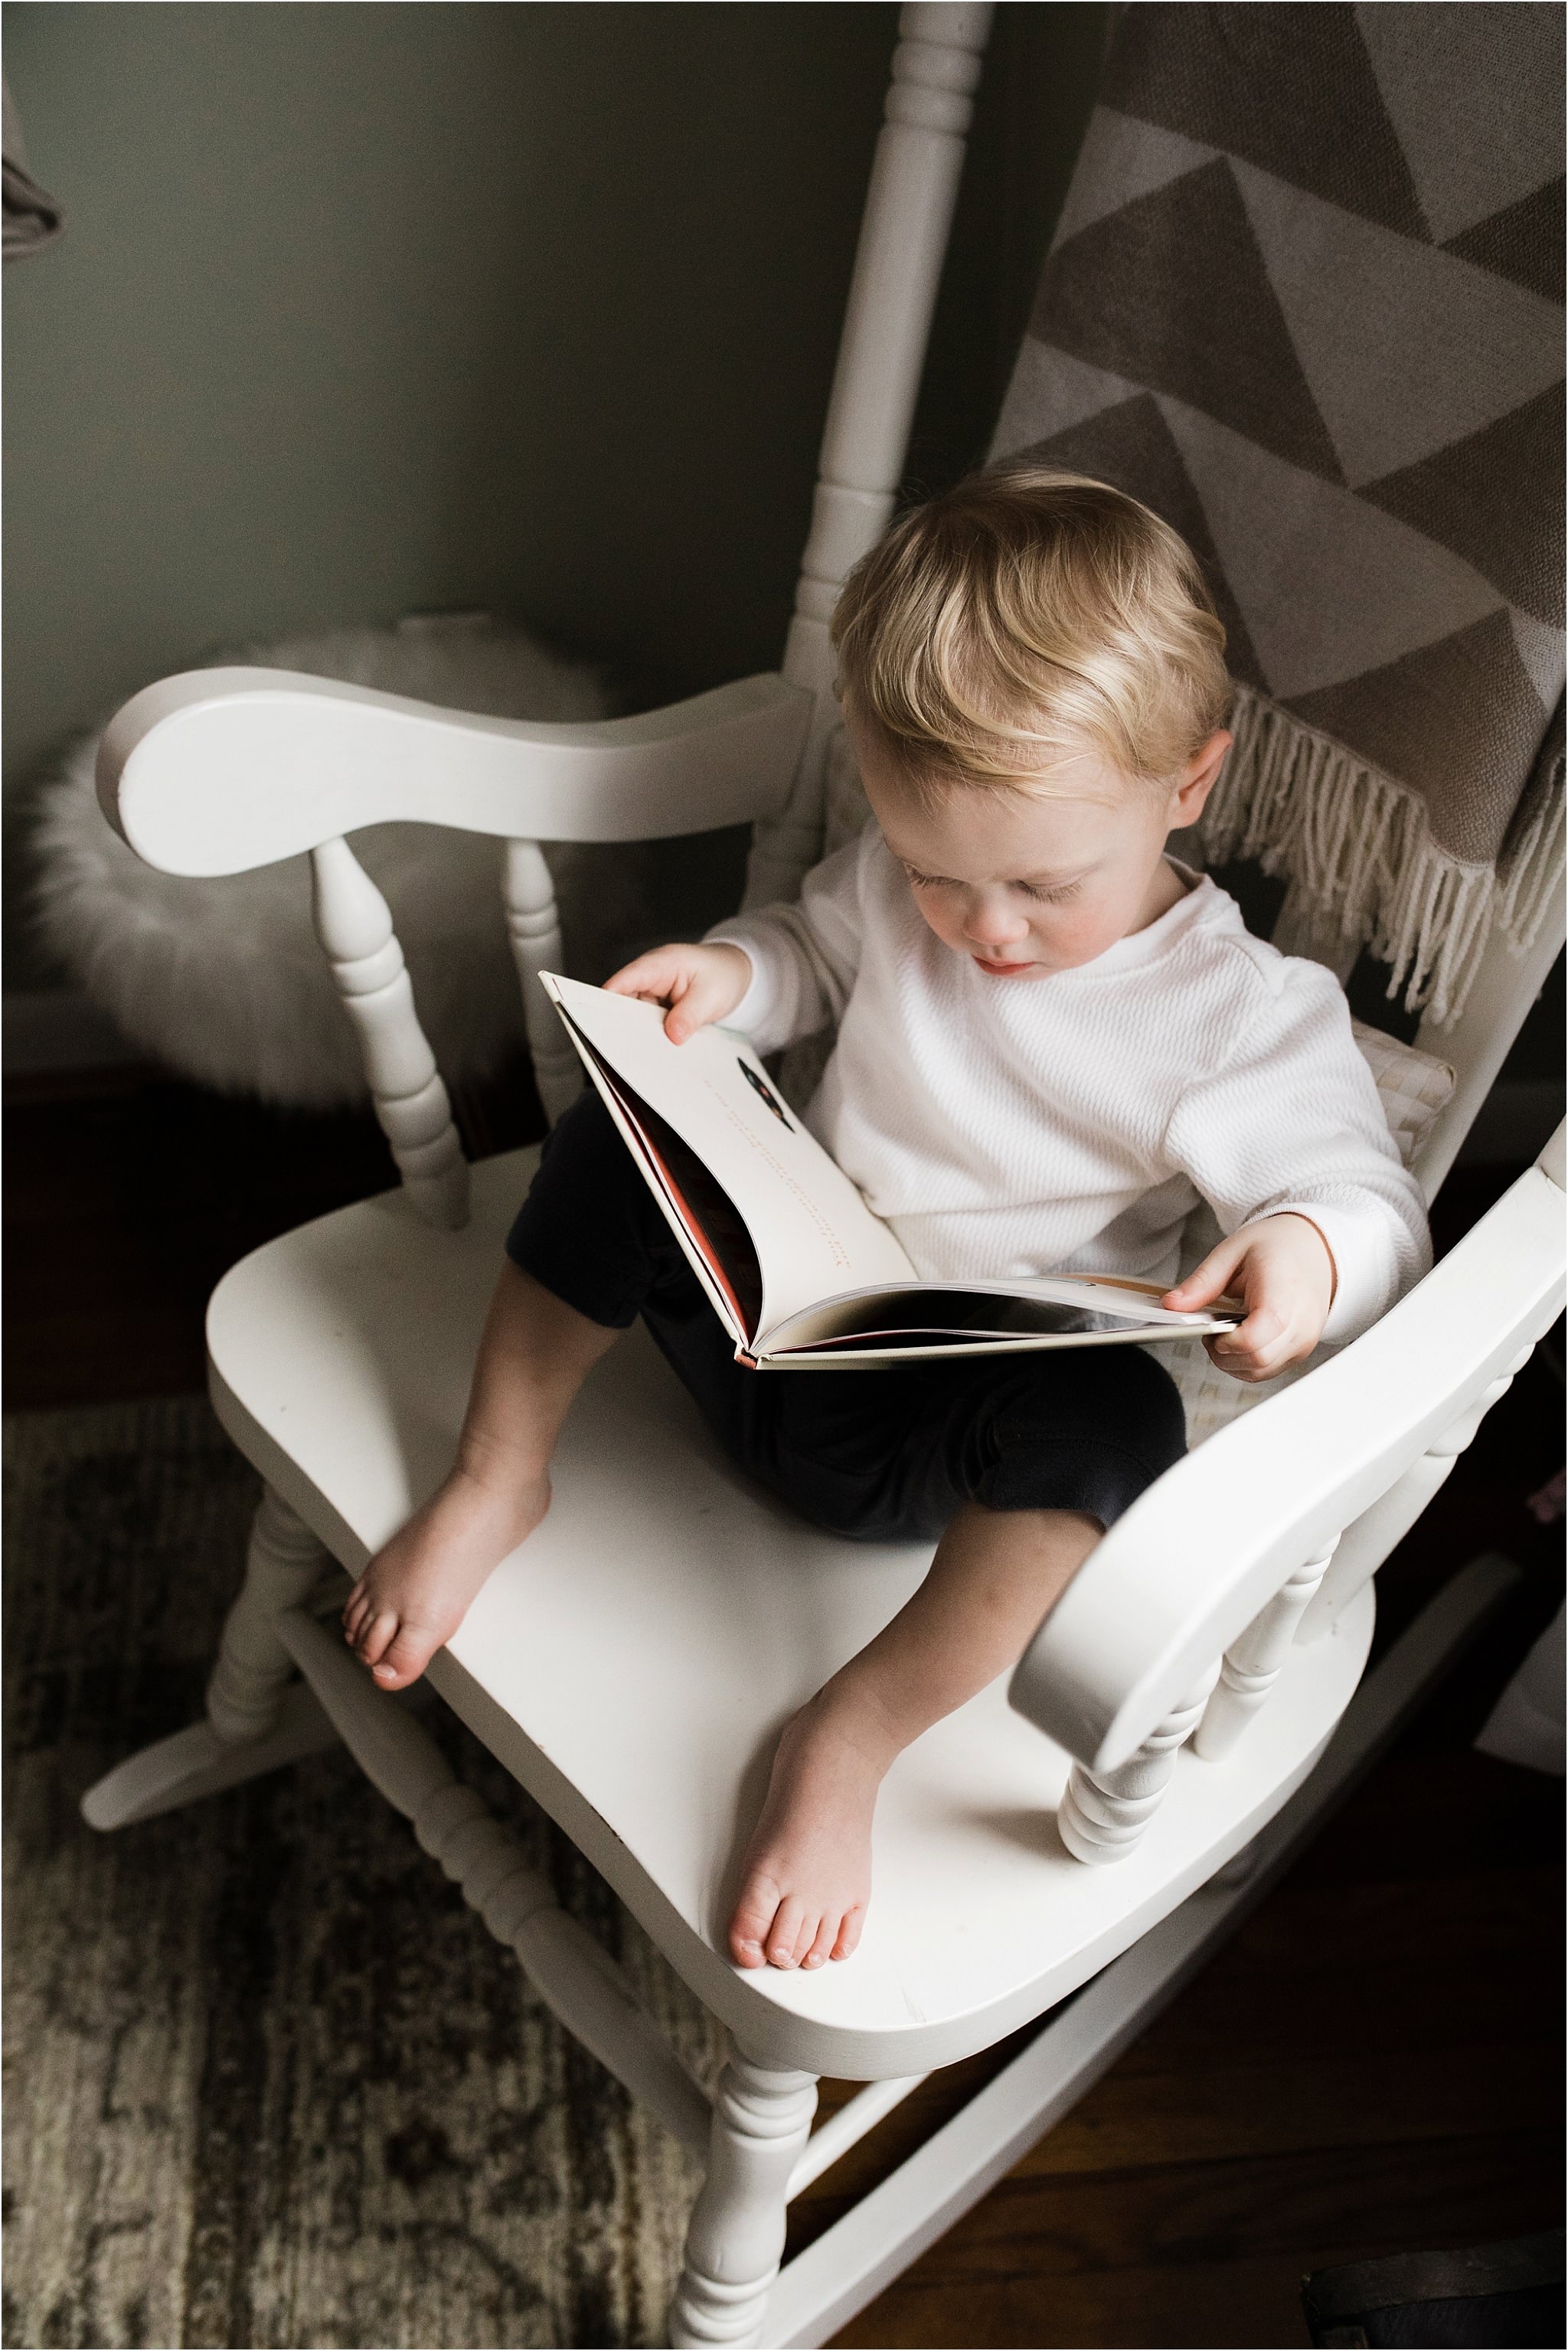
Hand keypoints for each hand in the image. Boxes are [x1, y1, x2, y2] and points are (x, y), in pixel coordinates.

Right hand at [604, 940, 752, 1043]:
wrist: (737, 974)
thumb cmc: (724, 975)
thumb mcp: (712, 995)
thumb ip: (691, 1015)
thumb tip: (671, 1036)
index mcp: (661, 964)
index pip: (626, 979)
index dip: (608, 998)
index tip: (597, 1021)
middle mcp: (650, 977)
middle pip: (623, 1001)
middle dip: (621, 1024)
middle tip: (623, 1051)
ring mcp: (652, 993)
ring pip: (633, 1016)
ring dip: (636, 1034)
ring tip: (641, 1057)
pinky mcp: (657, 1008)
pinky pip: (646, 1024)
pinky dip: (649, 1036)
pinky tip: (653, 1054)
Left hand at [1162, 1213, 1335, 1383]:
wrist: (1314, 1249)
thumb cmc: (1276, 1247)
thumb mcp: (1233, 1251)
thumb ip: (1202, 1281)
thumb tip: (1173, 1305)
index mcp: (1284, 1289)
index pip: (1259, 1334)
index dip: (1229, 1341)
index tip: (1211, 1331)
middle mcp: (1301, 1320)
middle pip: (1258, 1359)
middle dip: (1223, 1354)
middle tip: (1211, 1332)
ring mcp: (1305, 1338)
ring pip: (1261, 1371)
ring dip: (1232, 1362)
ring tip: (1224, 1335)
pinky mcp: (1301, 1350)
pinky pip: (1268, 1371)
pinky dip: (1246, 1364)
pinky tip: (1238, 1342)